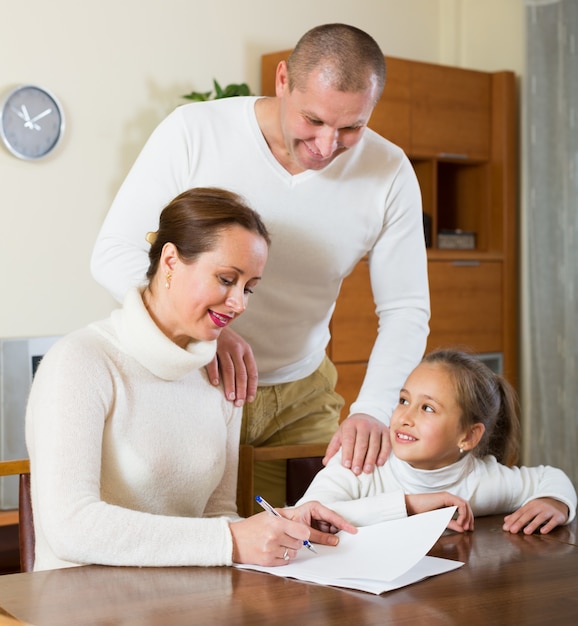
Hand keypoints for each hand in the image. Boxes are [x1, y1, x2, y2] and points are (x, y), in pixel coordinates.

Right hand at [205, 327, 257, 406]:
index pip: (252, 371)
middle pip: (241, 373)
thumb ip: (242, 362)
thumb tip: (246, 384)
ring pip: (229, 370)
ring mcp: (224, 347)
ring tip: (230, 398)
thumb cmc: (226, 339)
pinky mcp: (212, 347)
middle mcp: (237, 349)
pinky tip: (215, 384)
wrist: (212, 321)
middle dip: (241, 390)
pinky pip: (213, 362)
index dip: (252, 386)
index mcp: (246, 350)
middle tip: (239, 403)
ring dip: (230, 386)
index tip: (250, 399)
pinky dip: (214, 374)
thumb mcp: (238, 347)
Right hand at [229, 503, 355, 565]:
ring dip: (290, 549)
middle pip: (300, 543)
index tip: (310, 535)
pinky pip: (285, 561)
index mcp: (277, 523)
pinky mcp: (267, 562)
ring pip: (294, 552)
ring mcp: (270, 551)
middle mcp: (274, 537)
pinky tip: (273, 550)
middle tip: (288, 536)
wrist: (233, 539)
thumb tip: (307, 529)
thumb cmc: (253, 526)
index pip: (304, 531)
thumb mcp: (270, 516)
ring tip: (278, 542)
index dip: (308, 534)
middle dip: (297, 540)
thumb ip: (288, 520)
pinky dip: (283, 557)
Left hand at [282, 500, 356, 545]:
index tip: (353, 530)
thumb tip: (335, 540)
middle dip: (339, 531)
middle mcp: (317, 512)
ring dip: (333, 536)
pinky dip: (329, 538)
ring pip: (331, 528)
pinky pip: (326, 532)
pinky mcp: (317, 526)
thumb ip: (320, 536)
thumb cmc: (287, 523)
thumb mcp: (304, 530)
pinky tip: (331, 542)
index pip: (332, 516)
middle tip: (348, 540)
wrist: (276, 526)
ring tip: (338, 542)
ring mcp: (317, 519)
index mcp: (314, 507)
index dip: (343, 524)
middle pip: (333, 522)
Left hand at [323, 413, 389, 474]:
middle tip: (356, 471)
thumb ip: (333, 448)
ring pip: (374, 445)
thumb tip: (326, 462)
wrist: (365, 417)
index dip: (348, 453)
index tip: (346, 465)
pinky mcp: (385, 431)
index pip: (349, 439)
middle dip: (359, 458)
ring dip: (371, 459)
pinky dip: (383, 454)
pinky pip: (386, 444)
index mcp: (350, 424)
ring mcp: (376, 427)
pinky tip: (379, 464)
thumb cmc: (350, 430)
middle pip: (362, 443)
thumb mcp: (340, 435)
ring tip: (367, 471)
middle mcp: (363, 424)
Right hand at [405, 492, 473, 531]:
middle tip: (469, 528)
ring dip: (467, 516)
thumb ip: (451, 523)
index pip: (463, 508)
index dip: (468, 518)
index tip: (468, 529)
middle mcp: (449, 498)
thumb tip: (462, 528)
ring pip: (464, 504)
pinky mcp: (446, 497)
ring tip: (464, 526)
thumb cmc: (422, 512)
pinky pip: (460, 504)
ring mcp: (448, 496)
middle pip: (466, 506)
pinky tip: (459, 522)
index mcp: (447, 502)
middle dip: (469, 518)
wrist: (413, 506)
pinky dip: (462, 514)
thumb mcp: (441, 520)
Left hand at [502, 497, 568, 534]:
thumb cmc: (541, 508)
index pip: (520, 512)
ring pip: (540, 517)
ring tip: (526, 532)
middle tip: (512, 530)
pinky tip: (543, 532)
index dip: (513, 520)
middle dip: (520, 522)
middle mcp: (539, 506)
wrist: (559, 502)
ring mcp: (549, 510)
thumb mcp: (530, 509)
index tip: (506, 527)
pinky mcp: (558, 516)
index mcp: (530, 504)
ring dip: (533, 525)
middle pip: (528, 514)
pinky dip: (548, 526)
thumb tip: (506, 520)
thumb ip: (519, 515)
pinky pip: (553, 521)